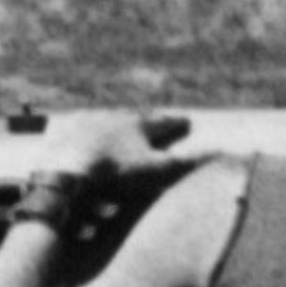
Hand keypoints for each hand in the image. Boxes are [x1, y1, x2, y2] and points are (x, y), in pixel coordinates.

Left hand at [32, 107, 189, 188]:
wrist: (68, 168)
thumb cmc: (115, 170)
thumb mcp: (154, 169)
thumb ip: (184, 161)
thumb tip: (218, 151)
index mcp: (138, 124)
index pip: (164, 122)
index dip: (176, 123)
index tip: (186, 121)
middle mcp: (116, 116)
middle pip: (137, 116)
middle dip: (148, 118)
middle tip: (155, 118)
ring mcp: (90, 120)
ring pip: (110, 116)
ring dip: (120, 119)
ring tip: (124, 121)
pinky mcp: (68, 128)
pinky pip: (81, 123)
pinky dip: (89, 124)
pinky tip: (87, 125)